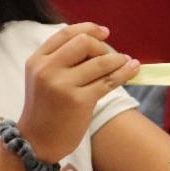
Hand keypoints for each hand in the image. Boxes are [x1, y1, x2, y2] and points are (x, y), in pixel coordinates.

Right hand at [17, 23, 139, 161]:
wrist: (36, 142)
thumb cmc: (45, 109)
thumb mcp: (43, 78)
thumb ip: (61, 59)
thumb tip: (98, 43)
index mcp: (37, 60)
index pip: (65, 33)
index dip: (88, 29)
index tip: (105, 32)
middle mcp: (47, 69)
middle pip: (84, 43)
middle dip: (102, 46)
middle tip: (112, 56)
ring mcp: (63, 85)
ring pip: (100, 62)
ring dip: (118, 59)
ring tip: (126, 62)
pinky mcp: (79, 101)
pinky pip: (109, 81)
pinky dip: (125, 72)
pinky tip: (133, 69)